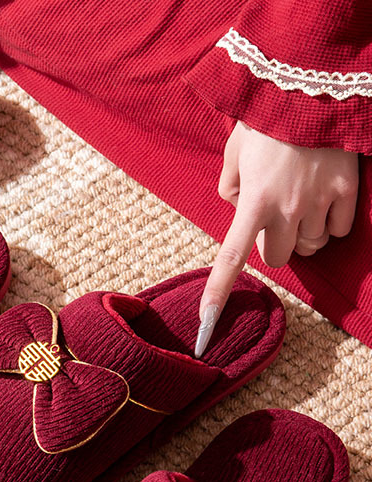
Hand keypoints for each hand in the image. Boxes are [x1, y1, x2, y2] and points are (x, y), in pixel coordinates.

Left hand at [195, 120, 358, 356]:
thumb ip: (230, 187)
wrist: (312, 85)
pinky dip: (332, 223)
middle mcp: (286, 208)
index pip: (232, 257)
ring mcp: (319, 202)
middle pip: (278, 258)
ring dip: (304, 236)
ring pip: (311, 247)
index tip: (206, 324)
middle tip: (274, 219)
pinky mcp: (347, 192)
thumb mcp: (234, 154)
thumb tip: (239, 208)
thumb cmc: (266, 120)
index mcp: (252, 201)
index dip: (218, 292)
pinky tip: (325, 198)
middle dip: (275, 246)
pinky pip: (338, 230)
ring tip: (301, 204)